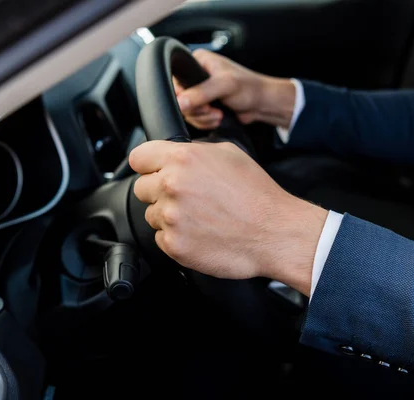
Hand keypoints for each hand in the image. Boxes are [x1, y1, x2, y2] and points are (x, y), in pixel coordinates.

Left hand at [129, 140, 327, 295]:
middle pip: (141, 188)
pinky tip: (201, 233)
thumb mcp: (229, 153)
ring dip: (169, 216)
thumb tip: (175, 154)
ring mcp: (171, 218)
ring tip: (200, 217)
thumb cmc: (257, 194)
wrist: (275, 232)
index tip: (153, 171)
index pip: (138, 158)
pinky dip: (177, 238)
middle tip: (188, 198)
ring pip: (152, 214)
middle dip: (159, 191)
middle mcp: (171, 185)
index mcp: (182, 159)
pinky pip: (162, 238)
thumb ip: (194, 151)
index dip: (148, 165)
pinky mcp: (174, 245)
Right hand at [174, 49, 295, 129]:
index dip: (183, 96)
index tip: (199, 103)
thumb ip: (201, 93)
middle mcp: (196, 75)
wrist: (262, 103)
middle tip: (212, 110)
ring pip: (187, 111)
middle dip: (197, 110)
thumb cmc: (249, 87)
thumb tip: (180, 102)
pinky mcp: (205, 105)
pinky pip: (195, 118)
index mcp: (197, 61)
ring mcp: (200, 91)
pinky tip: (218, 118)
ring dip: (203, 118)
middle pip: (180, 99)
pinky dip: (205, 122)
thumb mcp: (224, 86)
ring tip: (218, 115)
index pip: (176, 80)